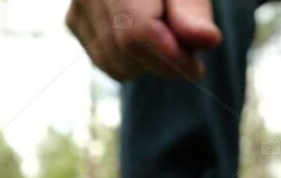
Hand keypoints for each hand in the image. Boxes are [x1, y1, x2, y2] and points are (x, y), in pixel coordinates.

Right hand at [65, 0, 221, 81]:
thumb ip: (193, 9)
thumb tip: (206, 40)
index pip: (136, 32)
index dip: (169, 57)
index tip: (197, 68)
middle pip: (125, 49)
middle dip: (162, 59)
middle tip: (188, 42)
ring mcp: (77, 5)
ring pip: (115, 63)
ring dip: (149, 61)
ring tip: (167, 32)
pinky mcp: (74, 21)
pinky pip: (106, 62)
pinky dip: (132, 59)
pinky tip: (145, 36)